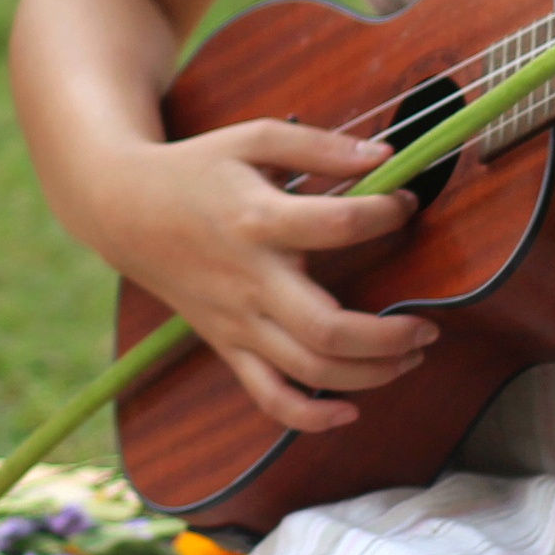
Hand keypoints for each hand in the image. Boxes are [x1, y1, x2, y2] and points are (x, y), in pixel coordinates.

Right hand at [99, 118, 436, 433]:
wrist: (125, 211)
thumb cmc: (198, 168)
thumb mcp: (254, 138)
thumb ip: (320, 147)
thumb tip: (386, 156)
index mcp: (258, 219)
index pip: (337, 225)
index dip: (384, 214)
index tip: (407, 203)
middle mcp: (250, 280)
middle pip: (326, 327)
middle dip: (389, 336)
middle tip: (429, 326)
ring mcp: (237, 321)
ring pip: (308, 369)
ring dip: (369, 373)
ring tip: (412, 355)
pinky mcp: (227, 345)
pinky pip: (268, 396)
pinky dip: (310, 416)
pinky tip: (350, 411)